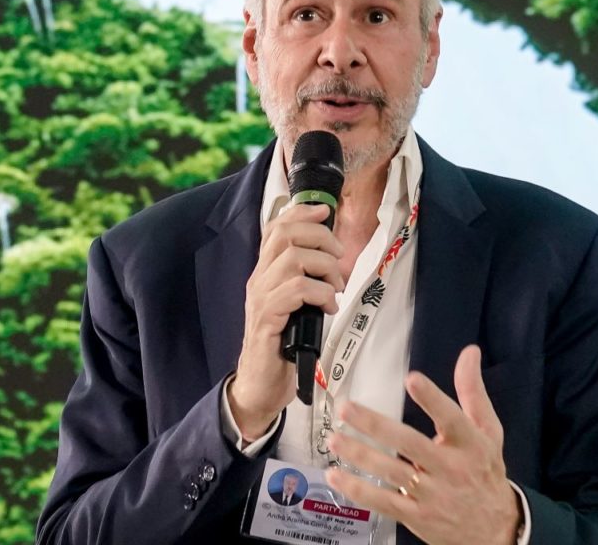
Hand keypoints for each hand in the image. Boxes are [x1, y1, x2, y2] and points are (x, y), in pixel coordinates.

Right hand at [227, 201, 345, 438]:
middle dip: (320, 238)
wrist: (260, 385)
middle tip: (339, 258)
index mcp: (264, 273)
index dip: (300, 213)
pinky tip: (328, 307)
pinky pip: (296, 290)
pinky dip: (320, 293)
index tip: (325, 210)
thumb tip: (333, 261)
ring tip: (335, 287)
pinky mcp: (267, 319)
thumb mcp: (294, 306)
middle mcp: (258, 280)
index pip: (275, 228)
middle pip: (285, 235)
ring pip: (293, 259)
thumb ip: (305, 282)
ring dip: (324, 268)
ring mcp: (260, 298)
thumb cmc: (281, 346)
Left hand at [324, 345, 520, 544]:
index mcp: (470, 445)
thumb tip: (469, 352)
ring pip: (392, 472)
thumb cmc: (485, 471)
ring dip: (360, 455)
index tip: (412, 378)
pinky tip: (336, 475)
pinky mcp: (417, 516)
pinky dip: (358, 490)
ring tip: (335, 438)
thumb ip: (473, 391)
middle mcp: (451, 469)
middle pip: (411, 444)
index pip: (452, 419)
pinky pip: (384, 502)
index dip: (433, 399)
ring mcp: (432, 495)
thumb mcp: (488, 431)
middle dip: (376, 426)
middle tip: (348, 408)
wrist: (495, 528)